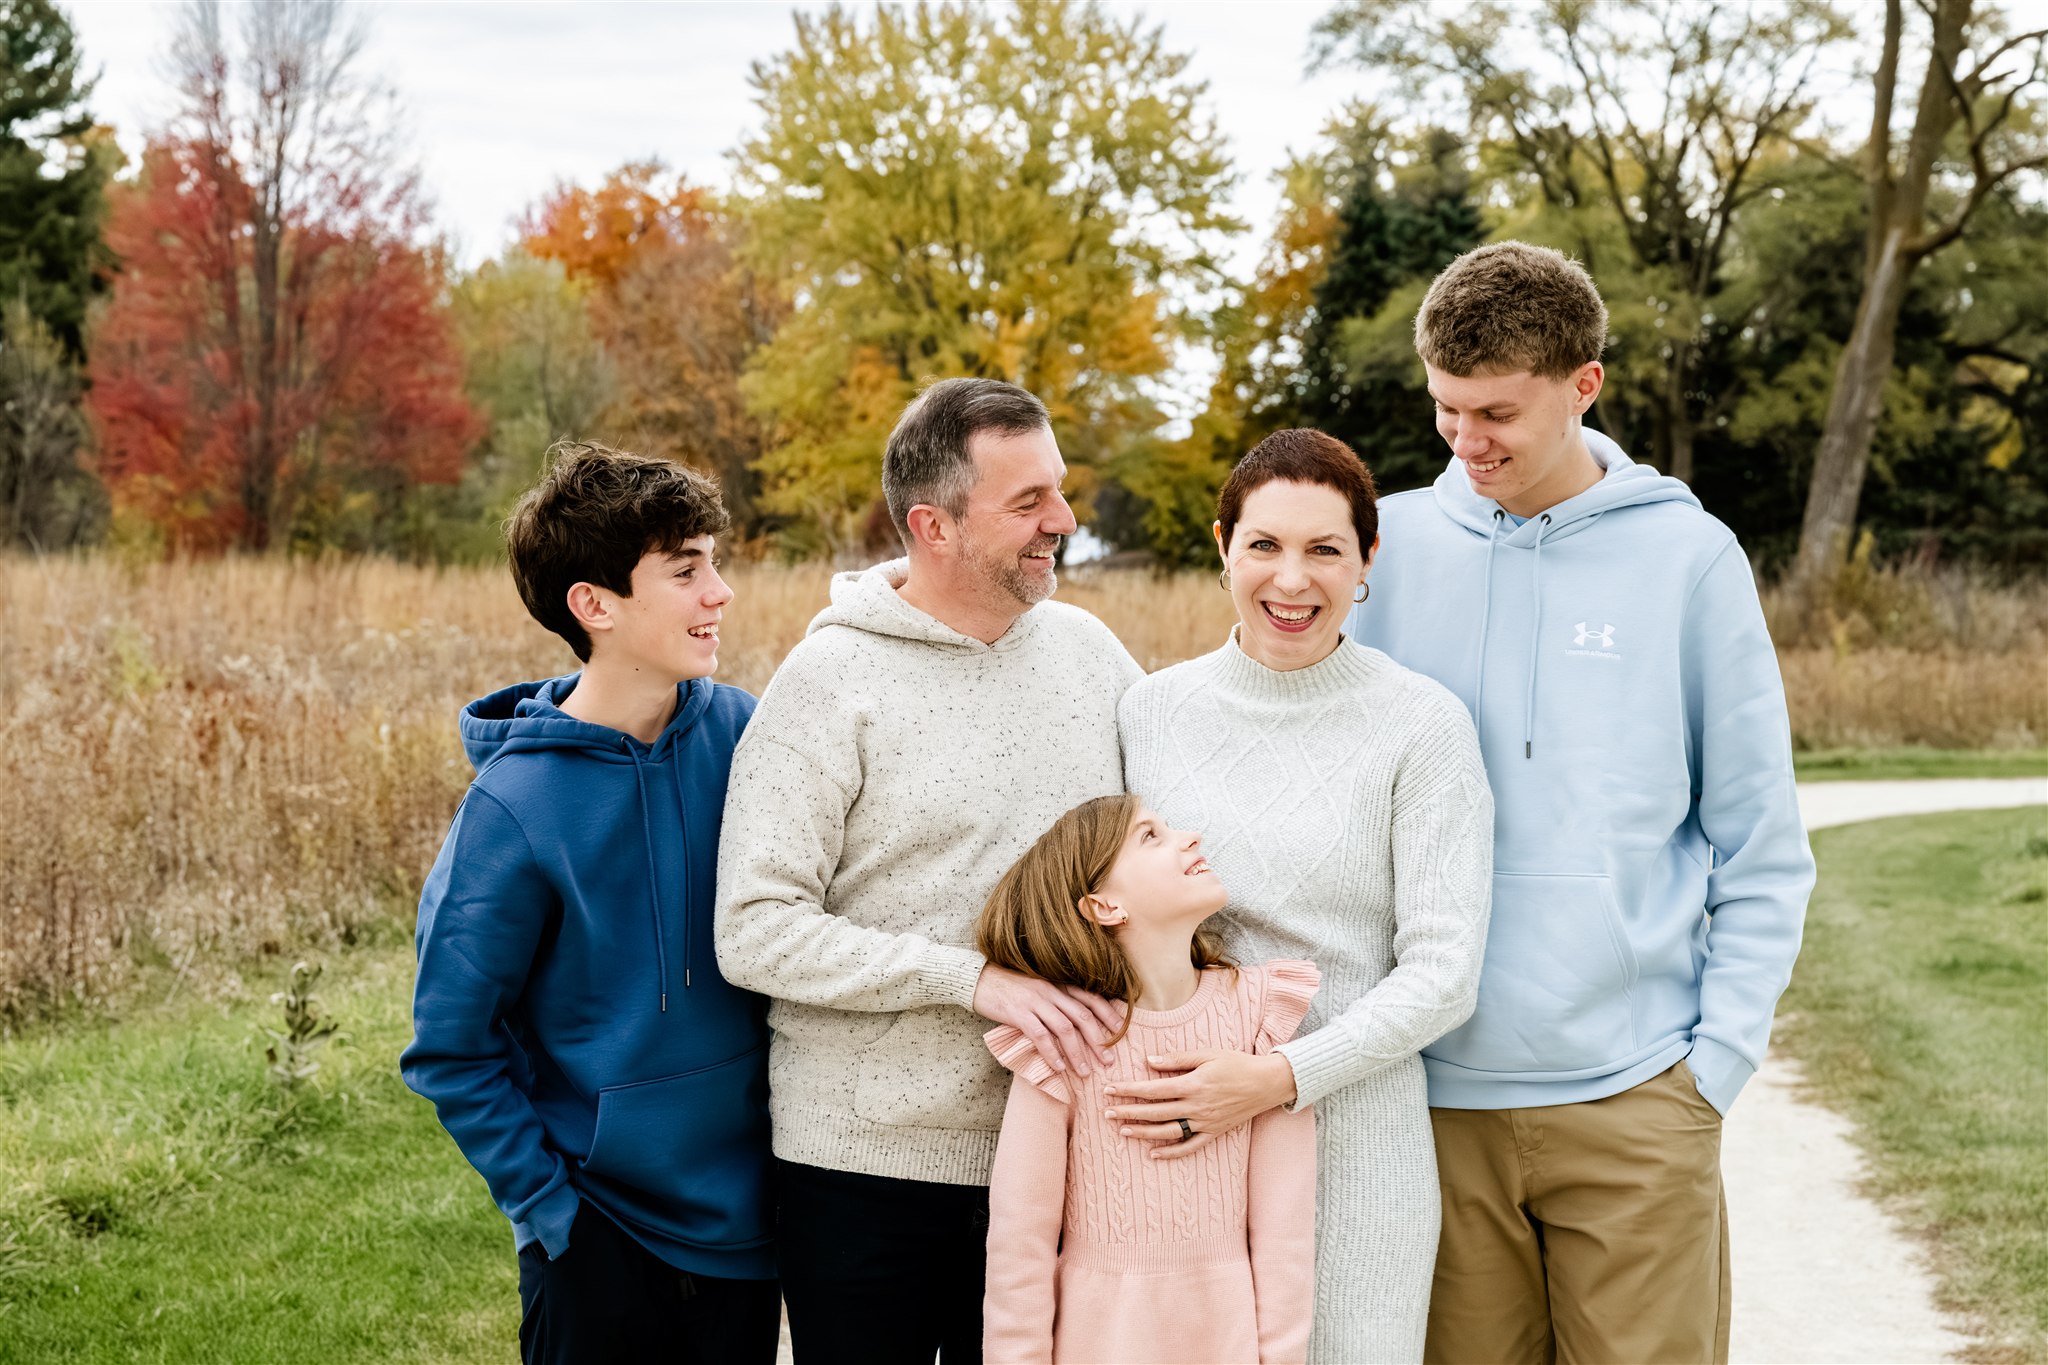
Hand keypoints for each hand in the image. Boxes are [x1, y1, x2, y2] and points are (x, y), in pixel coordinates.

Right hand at [971, 965, 1123, 1075]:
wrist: (977, 979)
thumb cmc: (1008, 988)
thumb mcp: (1036, 990)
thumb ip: (1054, 1003)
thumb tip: (1073, 1026)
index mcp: (1057, 984)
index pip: (1090, 998)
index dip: (1108, 1015)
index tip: (1120, 1032)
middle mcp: (1050, 991)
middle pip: (1082, 1016)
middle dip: (1098, 1040)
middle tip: (1108, 1061)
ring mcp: (1035, 1001)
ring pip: (1064, 1029)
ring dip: (1077, 1053)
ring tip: (1085, 1072)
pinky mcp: (1018, 1013)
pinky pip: (1040, 1035)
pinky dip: (1051, 1053)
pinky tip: (1058, 1068)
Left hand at [1101, 1050, 1296, 1158]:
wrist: (1267, 1083)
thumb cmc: (1237, 1063)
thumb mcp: (1207, 1054)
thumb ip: (1177, 1058)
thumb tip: (1150, 1061)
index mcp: (1193, 1084)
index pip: (1153, 1089)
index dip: (1129, 1089)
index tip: (1110, 1089)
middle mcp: (1196, 1106)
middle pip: (1155, 1112)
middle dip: (1128, 1111)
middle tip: (1107, 1112)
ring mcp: (1205, 1122)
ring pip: (1167, 1131)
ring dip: (1143, 1132)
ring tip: (1122, 1130)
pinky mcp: (1214, 1132)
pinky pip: (1189, 1146)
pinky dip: (1171, 1152)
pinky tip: (1153, 1153)